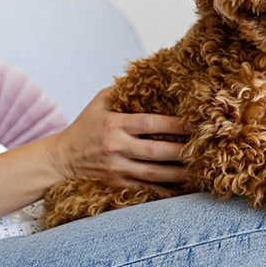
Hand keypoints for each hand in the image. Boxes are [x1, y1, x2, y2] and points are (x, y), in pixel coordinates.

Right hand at [48, 87, 192, 196]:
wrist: (60, 159)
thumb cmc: (85, 126)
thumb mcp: (99, 102)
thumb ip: (122, 89)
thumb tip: (147, 74)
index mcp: (115, 124)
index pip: (149, 124)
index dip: (173, 124)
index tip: (193, 124)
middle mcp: (116, 148)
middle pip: (156, 152)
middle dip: (182, 151)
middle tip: (205, 150)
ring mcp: (117, 169)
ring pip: (154, 174)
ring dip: (179, 174)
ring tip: (200, 171)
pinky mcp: (117, 185)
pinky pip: (145, 190)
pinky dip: (164, 192)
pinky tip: (182, 190)